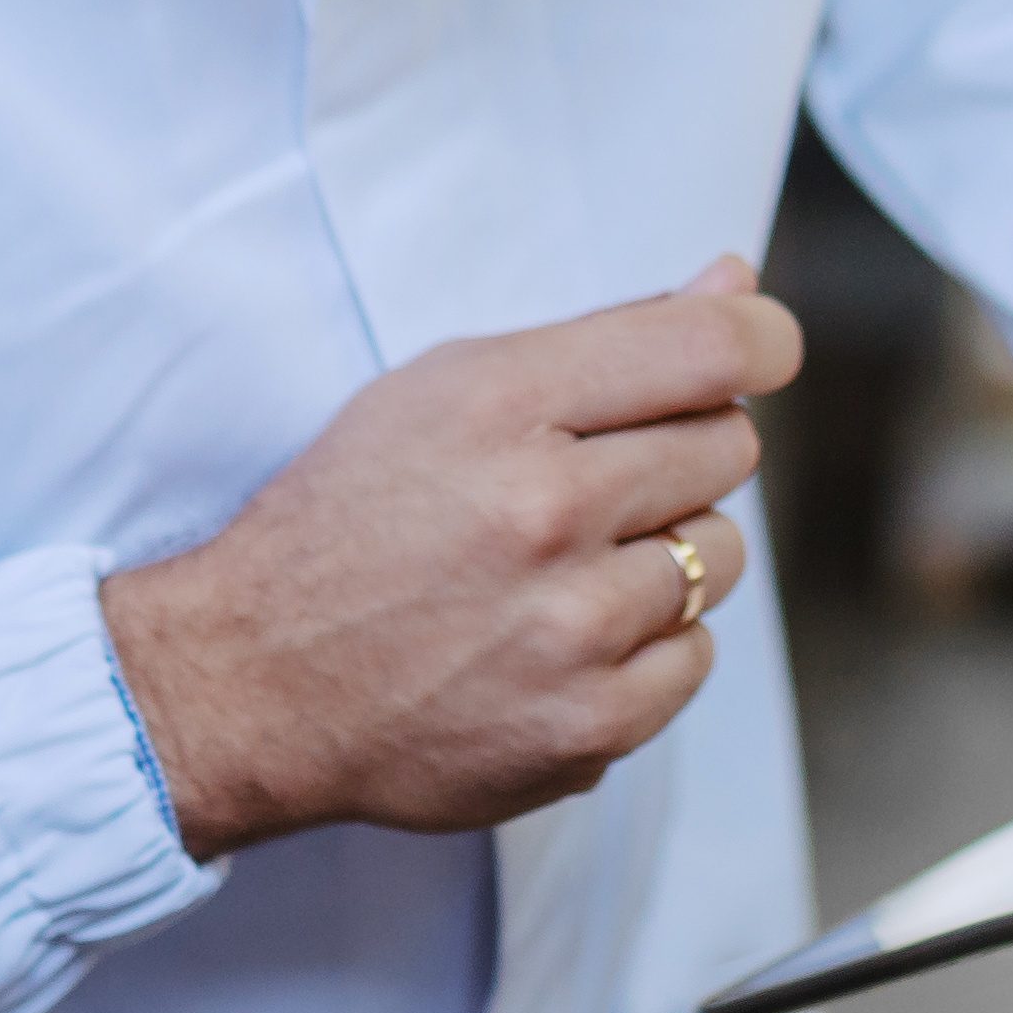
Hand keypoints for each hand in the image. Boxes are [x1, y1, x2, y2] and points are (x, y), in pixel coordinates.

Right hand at [110, 259, 798, 850]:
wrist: (253, 684)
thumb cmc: (348, 523)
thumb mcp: (444, 392)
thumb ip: (603, 338)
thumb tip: (736, 286)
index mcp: (502, 407)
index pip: (707, 347)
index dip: (759, 340)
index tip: (759, 352)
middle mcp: (545, 513)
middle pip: (727, 447)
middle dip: (679, 455)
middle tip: (596, 484)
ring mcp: (572, 630)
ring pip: (720, 555)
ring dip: (665, 556)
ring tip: (569, 571)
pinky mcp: (588, 726)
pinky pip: (696, 657)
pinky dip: (647, 648)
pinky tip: (565, 643)